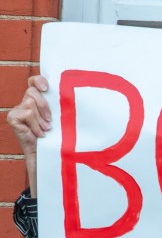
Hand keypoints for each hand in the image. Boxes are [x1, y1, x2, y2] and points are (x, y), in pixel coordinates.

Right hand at [6, 75, 50, 196]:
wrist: (46, 156)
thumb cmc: (56, 138)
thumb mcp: (60, 120)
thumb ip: (59, 107)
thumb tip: (72, 96)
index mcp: (37, 101)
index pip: (34, 82)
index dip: (39, 81)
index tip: (47, 88)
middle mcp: (25, 103)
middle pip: (32, 91)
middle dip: (44, 105)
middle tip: (50, 122)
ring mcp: (17, 110)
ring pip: (30, 102)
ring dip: (41, 118)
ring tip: (45, 130)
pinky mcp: (12, 118)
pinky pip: (26, 113)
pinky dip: (35, 124)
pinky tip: (38, 134)